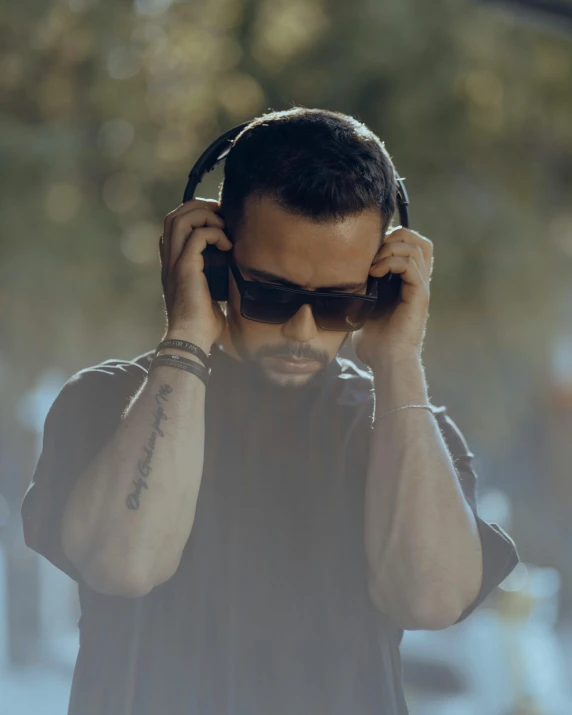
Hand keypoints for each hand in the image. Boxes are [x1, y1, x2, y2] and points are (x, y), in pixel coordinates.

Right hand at [159, 198, 231, 348]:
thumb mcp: (208, 293)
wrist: (192, 339)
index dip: (193, 214)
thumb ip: (213, 277)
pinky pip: (198, 236)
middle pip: (174, 216)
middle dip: (199, 207)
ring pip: (181, 219)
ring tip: (223, 228)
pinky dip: (215, 234)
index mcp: (172, 264)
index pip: (172, 226)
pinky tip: (227, 246)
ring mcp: (174, 263)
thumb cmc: (203, 324)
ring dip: (205, 216)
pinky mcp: (185, 269)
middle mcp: (169, 260)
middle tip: (221, 216)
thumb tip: (232, 269)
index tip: (217, 220)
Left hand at [352, 227, 433, 365]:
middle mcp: (417, 281)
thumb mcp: (362, 309)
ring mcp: (420, 287)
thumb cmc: (373, 342)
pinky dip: (391, 262)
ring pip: (417, 248)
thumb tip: (337, 282)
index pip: (410, 244)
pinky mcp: (420, 295)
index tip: (367, 252)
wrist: (386, 362)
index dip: (391, 238)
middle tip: (374, 252)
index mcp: (406, 282)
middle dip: (395, 237)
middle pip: (419, 240)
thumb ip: (359, 292)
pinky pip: (411, 265)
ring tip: (372, 265)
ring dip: (391, 249)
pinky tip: (374, 274)